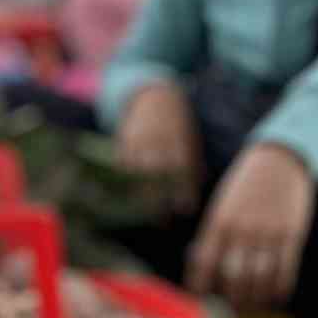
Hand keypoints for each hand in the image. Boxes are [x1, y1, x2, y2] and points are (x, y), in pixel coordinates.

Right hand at [115, 81, 201, 216]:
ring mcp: (140, 143)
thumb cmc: (176, 122)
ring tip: (141, 213)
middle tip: (162, 222)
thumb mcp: (189, 139)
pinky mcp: (124, 142)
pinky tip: (127, 196)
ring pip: (138, 175)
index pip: (182, 173)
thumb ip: (192, 164)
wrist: (154, 95)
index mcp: (178, 143)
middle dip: (160, 202)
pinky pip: (123, 166)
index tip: (184, 210)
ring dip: (140, 196)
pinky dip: (125, 182)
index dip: (183, 193)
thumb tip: (194, 192)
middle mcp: (159, 144)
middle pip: (158, 179)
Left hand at [186, 143, 314, 311]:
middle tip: (233, 310)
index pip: (203, 264)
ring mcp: (268, 232)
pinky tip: (276, 297)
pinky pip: (285, 271)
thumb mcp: (222, 206)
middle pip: (233, 278)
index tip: (202, 298)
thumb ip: (214, 236)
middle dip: (231, 300)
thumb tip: (206, 272)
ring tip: (253, 307)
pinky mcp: (291, 234)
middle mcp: (242, 229)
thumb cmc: (245, 187)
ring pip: (259, 279)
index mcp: (219, 222)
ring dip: (255, 300)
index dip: (201, 286)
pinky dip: (279, 289)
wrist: (280, 159)